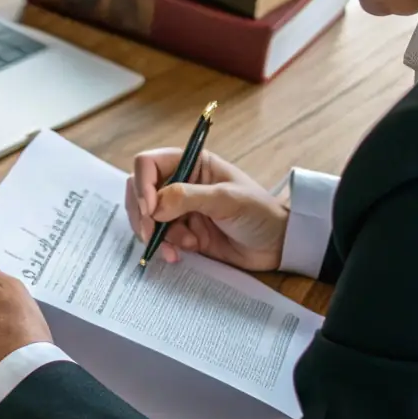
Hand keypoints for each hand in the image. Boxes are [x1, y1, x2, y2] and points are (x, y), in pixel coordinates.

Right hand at [125, 147, 288, 270]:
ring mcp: (179, 209)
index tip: (151, 210)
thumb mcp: (226, 199)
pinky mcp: (182, 232)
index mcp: (191, 163)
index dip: (143, 184)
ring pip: (146, 217)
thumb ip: (188, 197)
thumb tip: (153, 206)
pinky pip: (159, 238)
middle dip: (142, 214)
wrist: (278, 245)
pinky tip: (179, 255)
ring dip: (156, 234)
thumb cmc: (260, 212)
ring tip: (180, 246)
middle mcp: (180, 183)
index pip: (149, 164)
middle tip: (152, 234)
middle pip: (139, 191)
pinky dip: (164, 247)